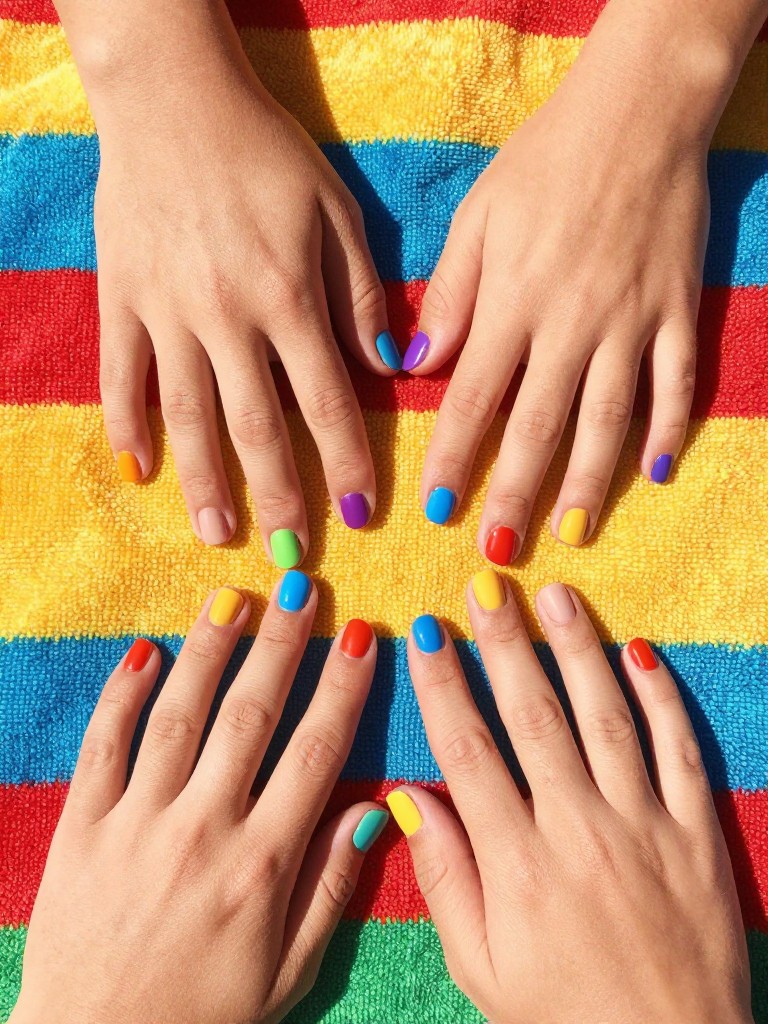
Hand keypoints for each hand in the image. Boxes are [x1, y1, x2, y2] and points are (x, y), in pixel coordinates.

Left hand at [10, 580, 386, 1023]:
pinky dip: (122, 695)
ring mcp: (137, 822)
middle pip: (251, 715)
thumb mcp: (287, 973)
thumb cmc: (202, 1018)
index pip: (315, 752)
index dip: (342, 688)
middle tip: (299, 588)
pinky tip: (145, 651)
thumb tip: (373, 810)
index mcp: (261, 863)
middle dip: (281, 645)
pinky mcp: (82, 828)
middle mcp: (203, 828)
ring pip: (179, 715)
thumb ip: (330, 887)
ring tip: (232, 598)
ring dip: (209, 651)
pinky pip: (103, 745)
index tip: (360, 636)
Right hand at [93, 20, 393, 555]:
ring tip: (218, 536)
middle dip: (279, 496)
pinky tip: (137, 468)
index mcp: (289, 297)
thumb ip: (362, 292)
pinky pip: (122, 374)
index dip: (348, 464)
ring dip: (205, 483)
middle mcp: (227, 317)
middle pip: (257, 427)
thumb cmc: (265, 153)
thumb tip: (389, 368)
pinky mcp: (122, 299)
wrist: (173, 98)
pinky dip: (127, 422)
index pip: (326, 402)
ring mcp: (167, 312)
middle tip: (289, 554)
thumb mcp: (335, 210)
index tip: (363, 516)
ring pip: (188, 415)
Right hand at [388, 575, 751, 1023]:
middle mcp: (577, 829)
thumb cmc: (564, 1017)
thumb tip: (404, 798)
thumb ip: (445, 878)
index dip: (444, 685)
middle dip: (505, 644)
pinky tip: (640, 652)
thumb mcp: (482, 968)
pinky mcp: (696, 833)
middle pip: (534, 716)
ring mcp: (643, 825)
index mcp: (516, 862)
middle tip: (486, 587)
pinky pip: (679, 751)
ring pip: (604, 717)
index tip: (428, 634)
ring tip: (556, 597)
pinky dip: (662, 699)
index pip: (468, 751)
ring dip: (576, 651)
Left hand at [407, 22, 717, 553]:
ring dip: (585, 481)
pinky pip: (675, 382)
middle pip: (537, 425)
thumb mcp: (478, 217)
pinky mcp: (676, 311)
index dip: (452, 458)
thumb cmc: (544, 162)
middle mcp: (569, 322)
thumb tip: (416, 365)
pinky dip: (667, 429)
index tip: (435, 509)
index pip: (473, 398)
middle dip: (513, 492)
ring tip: (568, 532)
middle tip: (498, 549)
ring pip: (607, 418)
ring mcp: (630, 320)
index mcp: (512, 301)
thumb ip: (450, 295)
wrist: (636, 113)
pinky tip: (652, 472)